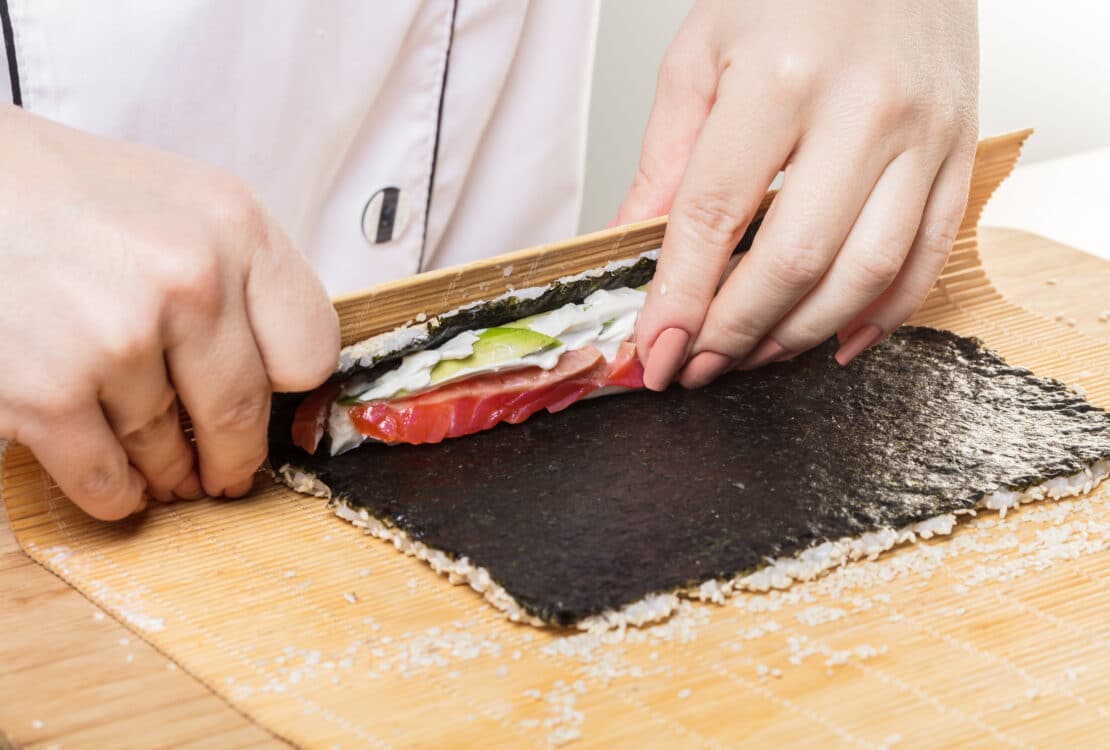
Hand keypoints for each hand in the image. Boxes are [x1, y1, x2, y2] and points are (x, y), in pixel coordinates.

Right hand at [0, 106, 338, 519]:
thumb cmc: (74, 197)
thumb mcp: (188, 204)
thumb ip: (246, 279)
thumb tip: (284, 376)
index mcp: (236, 228)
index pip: (310, 352)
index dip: (288, 387)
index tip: (270, 401)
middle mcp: (190, 281)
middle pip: (244, 415)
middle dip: (234, 457)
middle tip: (226, 473)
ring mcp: (119, 340)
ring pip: (172, 453)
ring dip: (170, 475)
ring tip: (167, 472)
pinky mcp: (49, 393)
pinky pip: (107, 481)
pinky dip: (118, 495)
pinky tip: (121, 484)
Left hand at [618, 0, 978, 389]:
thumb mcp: (700, 53)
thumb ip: (666, 156)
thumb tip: (632, 244)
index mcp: (780, 77)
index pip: (715, 215)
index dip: (679, 299)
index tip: (653, 351)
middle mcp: (864, 110)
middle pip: (793, 261)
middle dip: (734, 333)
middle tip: (695, 365)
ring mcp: (926, 134)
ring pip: (864, 274)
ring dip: (798, 335)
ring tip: (750, 355)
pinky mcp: (963, 150)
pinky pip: (929, 257)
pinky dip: (881, 315)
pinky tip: (833, 340)